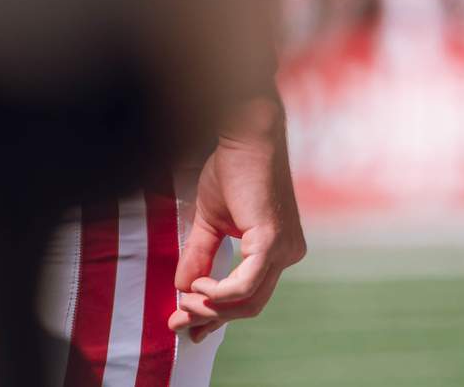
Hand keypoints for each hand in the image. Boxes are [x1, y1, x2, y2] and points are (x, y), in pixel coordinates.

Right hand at [170, 92, 306, 342]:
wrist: (245, 139)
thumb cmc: (232, 172)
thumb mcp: (211, 223)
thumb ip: (201, 256)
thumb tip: (182, 289)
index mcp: (277, 250)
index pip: (250, 296)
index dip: (217, 316)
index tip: (185, 325)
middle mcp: (288, 253)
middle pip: (249, 306)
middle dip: (209, 318)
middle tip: (175, 322)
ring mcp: (284, 249)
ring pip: (247, 302)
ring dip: (209, 308)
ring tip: (183, 300)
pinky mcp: (272, 242)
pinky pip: (244, 287)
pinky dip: (217, 293)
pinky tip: (198, 284)